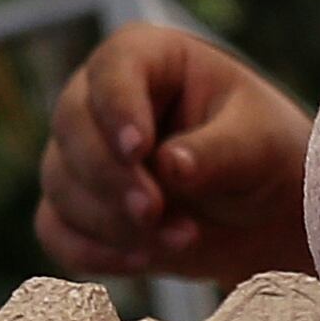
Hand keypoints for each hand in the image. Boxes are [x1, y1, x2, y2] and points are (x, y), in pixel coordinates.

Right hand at [37, 22, 316, 282]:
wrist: (263, 213)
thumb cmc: (264, 154)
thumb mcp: (259, 143)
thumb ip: (218, 151)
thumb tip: (169, 166)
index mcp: (147, 58)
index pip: (112, 69)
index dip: (117, 107)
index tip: (138, 149)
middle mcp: (101, 98)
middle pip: (72, 126)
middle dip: (111, 177)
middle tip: (154, 212)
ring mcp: (82, 153)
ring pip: (61, 182)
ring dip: (113, 221)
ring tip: (180, 239)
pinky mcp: (79, 207)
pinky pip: (55, 229)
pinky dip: (92, 251)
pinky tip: (140, 262)